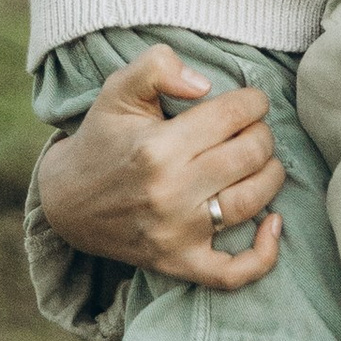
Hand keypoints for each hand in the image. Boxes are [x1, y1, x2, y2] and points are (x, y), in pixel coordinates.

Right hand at [36, 44, 285, 286]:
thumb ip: (158, 66)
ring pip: (252, 202)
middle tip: (252, 128)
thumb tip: (204, 84)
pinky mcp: (179, 263)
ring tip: (261, 160)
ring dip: (270, 175)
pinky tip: (274, 224)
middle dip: (262, 133)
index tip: (252, 100)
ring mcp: (177, 234)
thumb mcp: (119, 90)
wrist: (67, 202)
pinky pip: (233, 273)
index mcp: (157, 147)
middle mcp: (170, 192)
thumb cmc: (103, 138)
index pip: (232, 115)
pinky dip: (264, 254)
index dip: (253, 101)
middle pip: (250, 155)